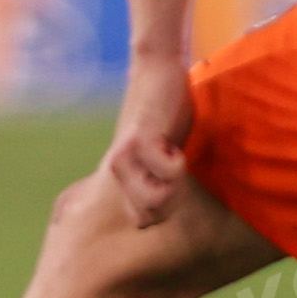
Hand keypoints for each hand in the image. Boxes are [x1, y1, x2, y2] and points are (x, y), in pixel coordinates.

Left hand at [99, 57, 196, 227]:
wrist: (159, 76)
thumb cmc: (168, 117)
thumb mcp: (162, 156)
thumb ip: (159, 182)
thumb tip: (166, 210)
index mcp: (123, 176)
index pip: (143, 220)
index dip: (166, 208)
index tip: (173, 180)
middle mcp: (118, 169)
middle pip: (149, 216)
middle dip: (173, 199)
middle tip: (176, 167)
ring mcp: (125, 156)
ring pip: (156, 200)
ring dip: (176, 183)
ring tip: (174, 156)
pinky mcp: (139, 140)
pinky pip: (168, 174)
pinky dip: (178, 163)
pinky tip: (173, 145)